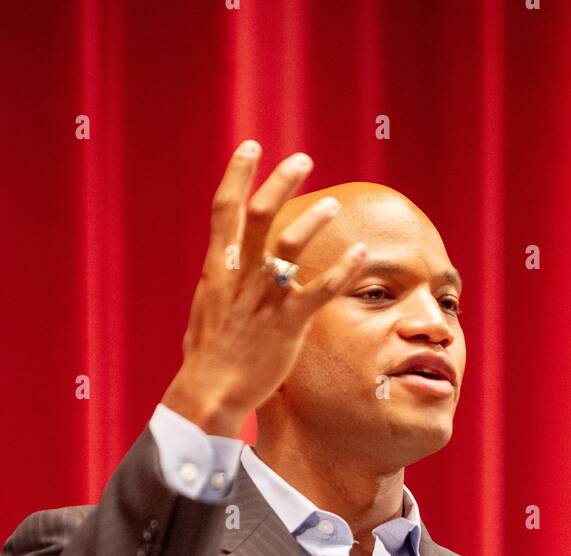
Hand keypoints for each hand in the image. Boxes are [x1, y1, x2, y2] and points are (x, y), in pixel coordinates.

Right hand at [161, 141, 366, 435]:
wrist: (209, 392)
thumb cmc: (207, 357)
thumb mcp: (207, 310)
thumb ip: (221, 284)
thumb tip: (224, 268)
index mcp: (218, 270)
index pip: (225, 211)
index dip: (238, 175)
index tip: (252, 148)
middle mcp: (241, 277)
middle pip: (260, 216)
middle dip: (280, 183)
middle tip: (303, 160)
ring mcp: (265, 299)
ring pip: (291, 246)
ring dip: (314, 220)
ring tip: (334, 204)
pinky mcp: (288, 323)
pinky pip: (320, 290)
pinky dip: (343, 269)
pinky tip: (363, 253)